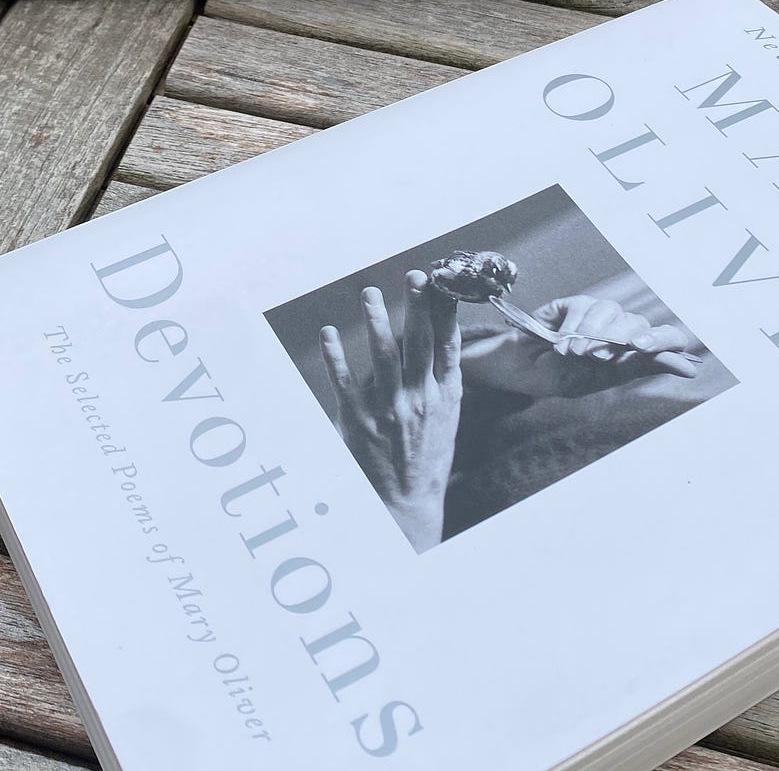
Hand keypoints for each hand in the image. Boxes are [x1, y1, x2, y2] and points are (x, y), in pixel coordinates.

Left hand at [320, 274, 460, 550]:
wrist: (407, 502)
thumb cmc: (429, 453)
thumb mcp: (449, 414)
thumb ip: (444, 375)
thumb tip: (443, 329)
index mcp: (445, 395)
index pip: (447, 344)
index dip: (443, 311)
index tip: (438, 281)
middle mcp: (420, 399)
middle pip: (419, 344)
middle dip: (417, 307)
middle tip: (413, 276)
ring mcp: (389, 410)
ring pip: (383, 358)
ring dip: (376, 322)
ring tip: (370, 294)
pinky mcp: (359, 421)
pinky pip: (344, 383)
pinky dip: (335, 356)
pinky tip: (329, 332)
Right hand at [460, 294, 696, 399]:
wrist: (519, 371)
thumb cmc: (559, 377)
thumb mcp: (599, 379)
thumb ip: (640, 368)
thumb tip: (691, 367)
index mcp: (632, 353)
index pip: (666, 340)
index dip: (665, 342)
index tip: (646, 349)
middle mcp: (619, 330)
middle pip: (639, 324)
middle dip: (621, 341)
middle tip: (596, 357)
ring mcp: (597, 314)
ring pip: (612, 313)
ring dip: (592, 336)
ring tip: (572, 354)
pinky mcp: (573, 303)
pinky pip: (583, 306)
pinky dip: (573, 325)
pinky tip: (560, 341)